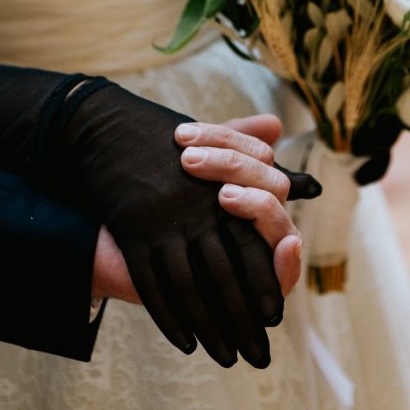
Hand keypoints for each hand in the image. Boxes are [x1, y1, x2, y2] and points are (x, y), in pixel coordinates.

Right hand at [63, 83, 289, 368]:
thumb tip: (278, 126)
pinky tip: (186, 342)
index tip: (273, 316)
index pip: (252, 245)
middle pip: (227, 275)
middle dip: (244, 321)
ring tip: (227, 357)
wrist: (103, 129)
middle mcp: (199, 210)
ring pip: (194, 288)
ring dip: (212, 329)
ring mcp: (166, 224)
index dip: (265, 284)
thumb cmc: (159, 136)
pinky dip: (172, 319)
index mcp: (223, 188)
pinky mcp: (135, 234)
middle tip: (258, 354)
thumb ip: (244, 141)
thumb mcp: (207, 135)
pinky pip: (156, 286)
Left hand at [175, 114, 318, 296]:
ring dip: (257, 205)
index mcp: (249, 185)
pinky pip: (285, 276)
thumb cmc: (157, 214)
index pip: (255, 153)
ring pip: (281, 222)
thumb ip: (218, 145)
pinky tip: (285, 246)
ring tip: (224, 197)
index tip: (181, 134)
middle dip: (233, 166)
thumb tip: (274, 121)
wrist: (121, 264)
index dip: (223, 140)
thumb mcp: (182, 177)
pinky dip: (287, 261)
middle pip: (272, 182)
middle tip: (189, 161)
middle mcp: (262, 216)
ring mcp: (262, 251)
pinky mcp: (259, 288)